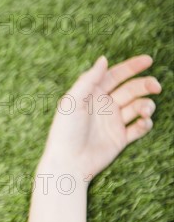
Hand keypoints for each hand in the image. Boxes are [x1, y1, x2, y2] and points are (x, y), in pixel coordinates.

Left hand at [42, 55, 161, 179]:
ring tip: (145, 110)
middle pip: (130, 89)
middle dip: (145, 85)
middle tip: (156, 86)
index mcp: (92, 94)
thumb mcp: (73, 102)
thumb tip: (104, 59)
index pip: (114, 76)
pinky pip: (139, 128)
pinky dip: (145, 123)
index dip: (131, 67)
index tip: (148, 60)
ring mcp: (113, 122)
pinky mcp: (120, 138)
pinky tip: (143, 122)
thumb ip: (88, 80)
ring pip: (137, 107)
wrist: (68, 162)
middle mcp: (104, 106)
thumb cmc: (65, 131)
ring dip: (146, 105)